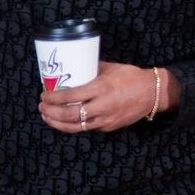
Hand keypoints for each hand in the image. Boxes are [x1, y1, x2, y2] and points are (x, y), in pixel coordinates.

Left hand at [39, 62, 167, 133]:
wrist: (152, 93)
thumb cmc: (131, 77)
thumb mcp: (110, 68)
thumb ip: (91, 69)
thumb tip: (74, 67)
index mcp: (101, 88)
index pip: (71, 96)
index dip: (54, 98)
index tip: (44, 95)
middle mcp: (102, 106)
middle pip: (69, 115)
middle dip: (51, 113)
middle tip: (41, 107)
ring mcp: (105, 119)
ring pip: (76, 127)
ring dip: (58, 123)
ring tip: (47, 117)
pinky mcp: (109, 127)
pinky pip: (87, 128)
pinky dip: (73, 126)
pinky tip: (64, 122)